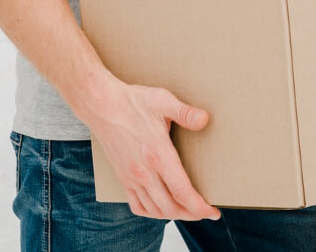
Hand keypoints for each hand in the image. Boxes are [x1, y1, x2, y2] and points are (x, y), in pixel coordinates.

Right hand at [88, 81, 219, 220]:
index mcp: (158, 155)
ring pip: (154, 210)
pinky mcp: (123, 178)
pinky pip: (137, 206)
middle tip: (206, 212)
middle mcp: (144, 172)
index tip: (213, 212)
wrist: (102, 106)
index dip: (199, 206)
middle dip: (192, 213)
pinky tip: (162, 209)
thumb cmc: (133, 102)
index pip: (182, 192)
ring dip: (174, 215)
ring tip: (189, 211)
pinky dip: (152, 213)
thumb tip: (205, 119)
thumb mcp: (162, 100)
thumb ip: (185, 112)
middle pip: (170, 207)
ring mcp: (131, 177)